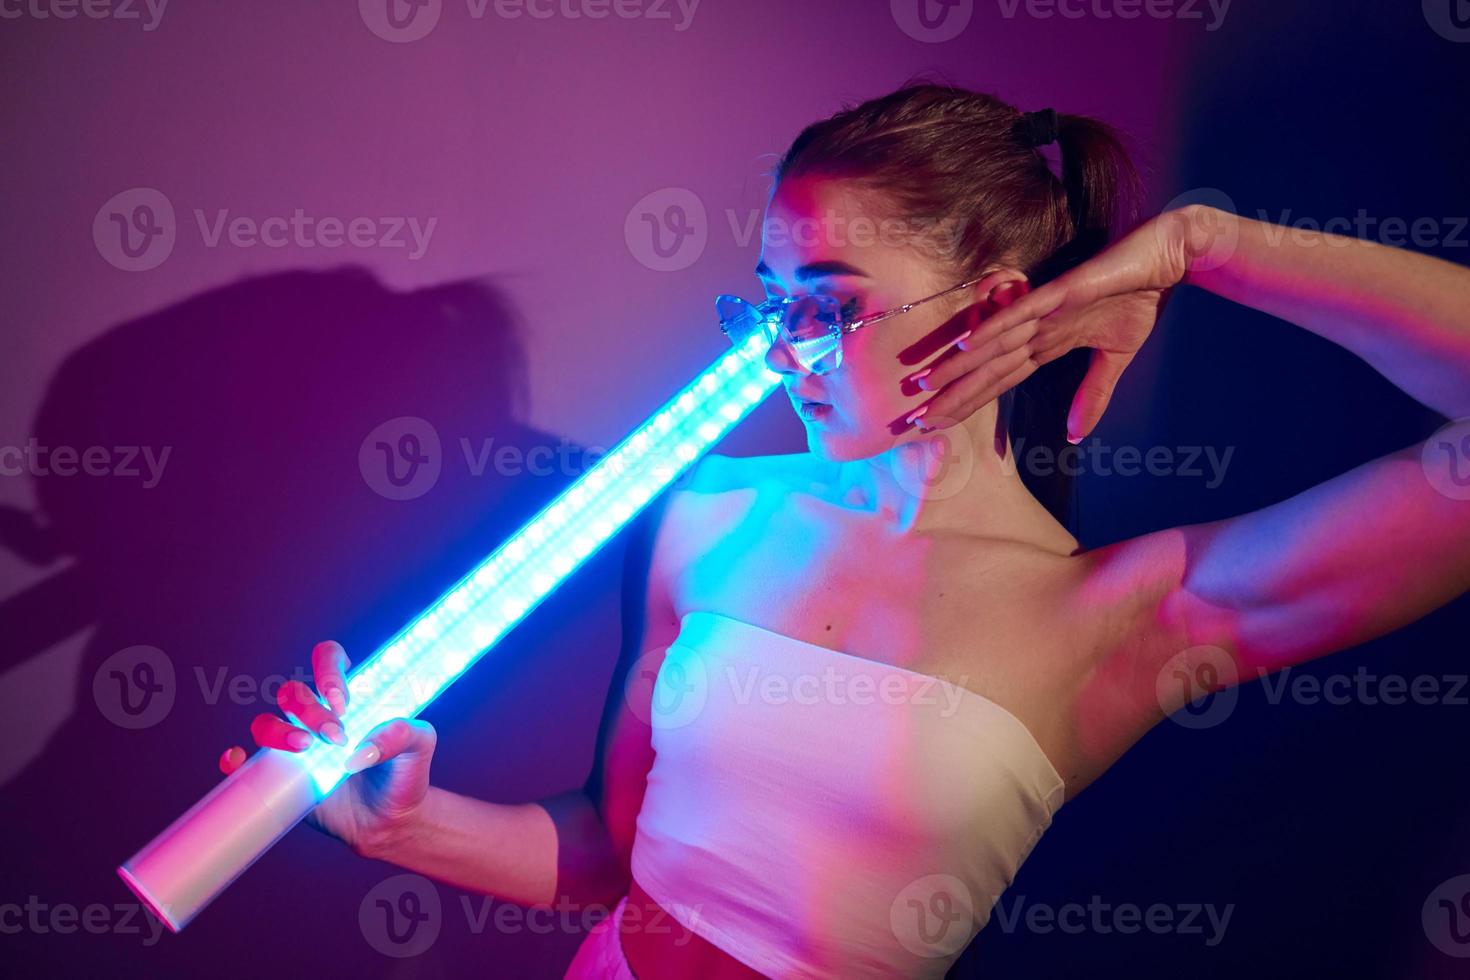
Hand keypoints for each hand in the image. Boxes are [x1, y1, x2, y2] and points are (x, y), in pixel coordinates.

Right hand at [218, 640, 436, 857]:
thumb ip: (404, 734)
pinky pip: (245, 763)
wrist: (391, 821)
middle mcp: (316, 718)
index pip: (328, 661)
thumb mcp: (420, 748)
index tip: (343, 700)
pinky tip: (237, 760)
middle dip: (310, 710)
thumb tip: (364, 747)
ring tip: (307, 749)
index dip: (328, 671)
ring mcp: (295, 747)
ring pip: (266, 722)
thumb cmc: (405, 774)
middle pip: (293, 693)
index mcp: (349, 700)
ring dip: (278, 731)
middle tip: (338, 736)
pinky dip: (233, 758)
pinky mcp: (281, 777)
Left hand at [912, 206, 1202, 440]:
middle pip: (985, 368)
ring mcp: (1045, 309)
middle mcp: (1035, 328)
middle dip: (950, 395)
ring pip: (993, 343)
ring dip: (959, 364)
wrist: (1166, 257)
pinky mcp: (1061, 290)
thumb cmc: (1138, 299)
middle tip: (913, 419)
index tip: (937, 425)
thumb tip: (1074, 436)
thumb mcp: (1115, 358)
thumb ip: (1092, 395)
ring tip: (925, 385)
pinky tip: (967, 343)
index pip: (997, 380)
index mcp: (1045, 344)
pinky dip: (996, 327)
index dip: (967, 402)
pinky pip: (1022, 312)